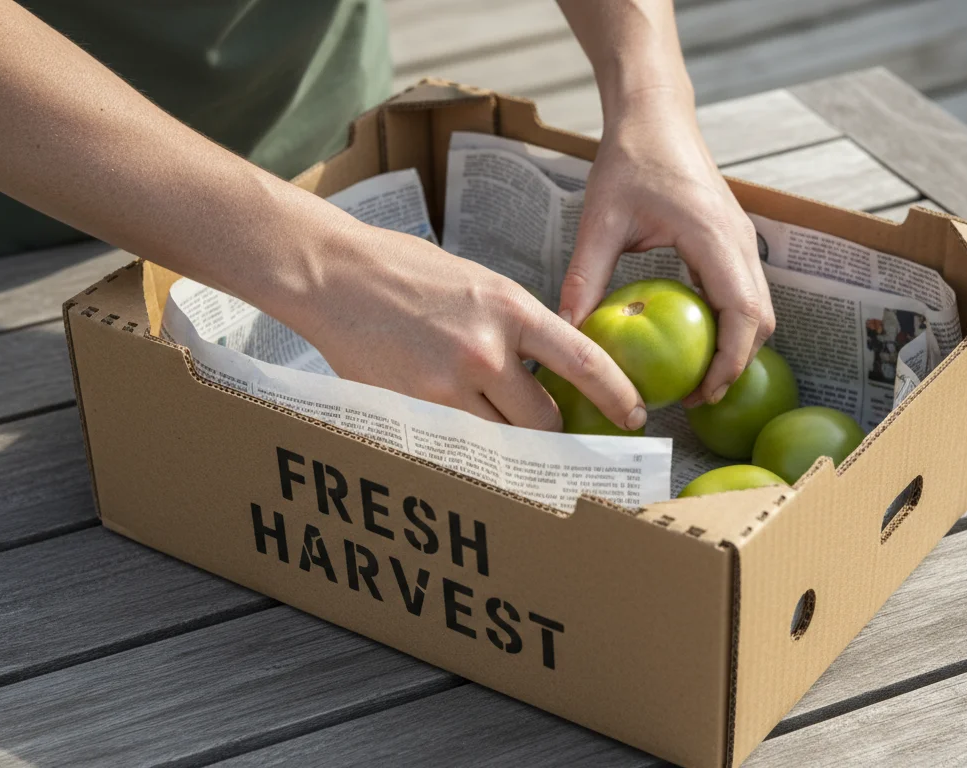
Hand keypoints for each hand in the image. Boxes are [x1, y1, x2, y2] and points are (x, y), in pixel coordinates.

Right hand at [291, 222, 647, 431]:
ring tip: (494, 422)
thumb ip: (517, 325)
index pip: (584, 362)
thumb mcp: (479, 283)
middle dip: (550, 429)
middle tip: (548, 427)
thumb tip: (549, 367)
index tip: (634, 416)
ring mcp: (447, 386)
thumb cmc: (405, 272)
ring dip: (508, 440)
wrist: (332, 275)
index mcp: (510, 309)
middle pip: (544, 420)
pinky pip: (458, 443)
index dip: (616, 395)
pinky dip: (465, 441)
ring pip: (503, 441)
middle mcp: (485, 351)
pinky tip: (453, 422)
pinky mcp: (413, 409)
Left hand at [557, 93, 775, 406]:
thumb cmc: (629, 159)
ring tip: (698, 377)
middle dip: (738, 363)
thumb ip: (586, 275)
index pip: (744, 312)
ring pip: (759, 307)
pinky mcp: (731, 239)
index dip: (732, 360)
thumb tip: (566, 328)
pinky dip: (730, 322)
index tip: (706, 391)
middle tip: (698, 396)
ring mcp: (739, 239)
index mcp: (712, 236)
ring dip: (737, 345)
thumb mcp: (600, 219)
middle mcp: (737, 240)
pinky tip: (695, 340)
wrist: (655, 115)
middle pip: (762, 318)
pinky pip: (744, 291)